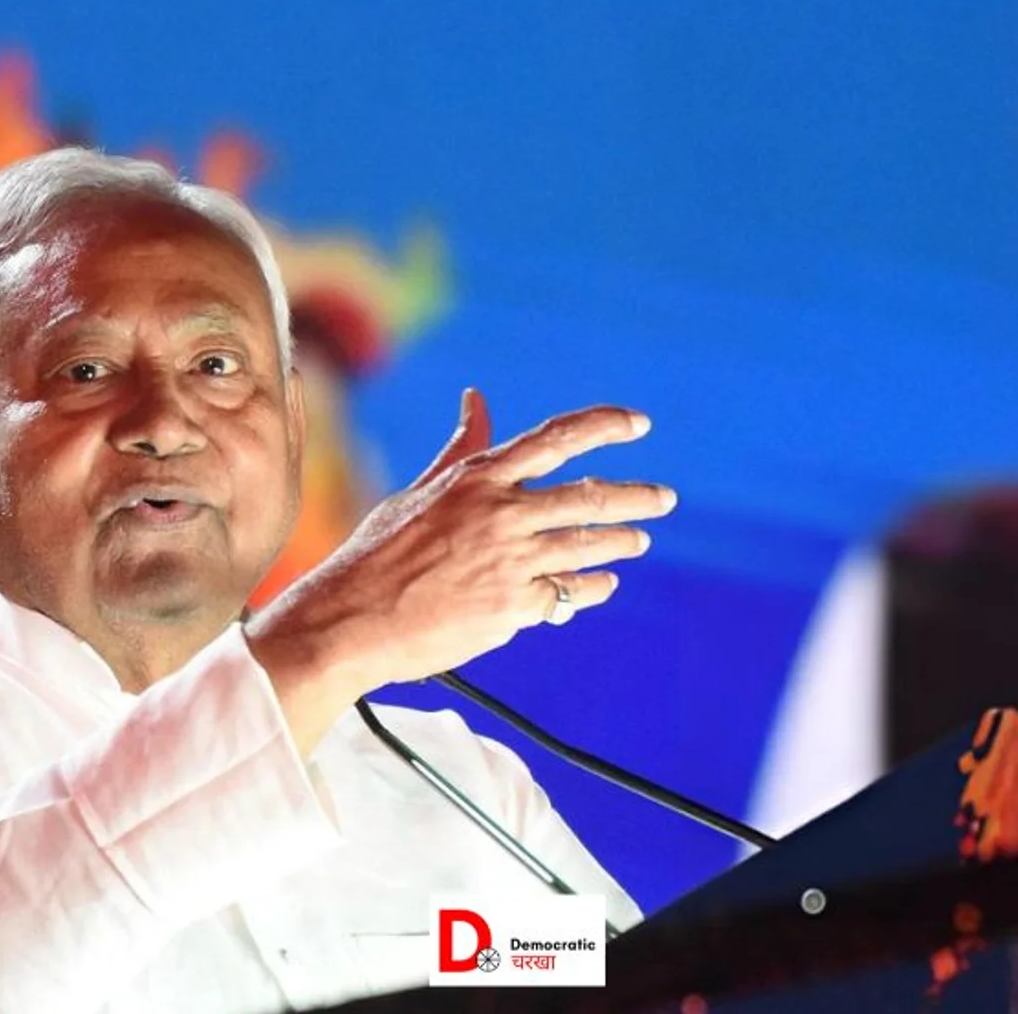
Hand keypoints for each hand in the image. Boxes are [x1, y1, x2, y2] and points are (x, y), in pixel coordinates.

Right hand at [247, 389, 675, 748]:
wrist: (354, 620)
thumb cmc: (378, 553)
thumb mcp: (420, 490)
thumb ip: (463, 448)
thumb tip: (477, 398)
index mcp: (478, 478)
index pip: (557, 439)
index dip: (604, 426)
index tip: (639, 423)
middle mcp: (502, 513)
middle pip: (590, 496)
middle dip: (636, 497)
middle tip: (664, 498)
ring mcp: (512, 561)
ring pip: (587, 545)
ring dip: (621, 541)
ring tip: (638, 541)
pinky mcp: (514, 606)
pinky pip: (570, 593)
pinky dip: (592, 587)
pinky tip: (604, 584)